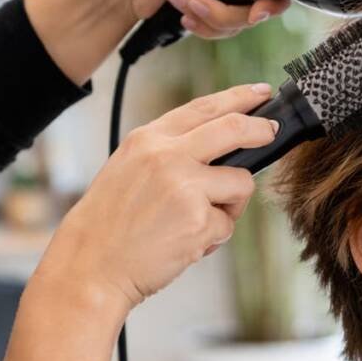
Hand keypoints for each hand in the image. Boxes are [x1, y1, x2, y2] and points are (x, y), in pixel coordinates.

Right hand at [32, 83, 278, 314]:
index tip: (259, 94)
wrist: (90, 266)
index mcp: (147, 140)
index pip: (202, 108)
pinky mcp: (198, 220)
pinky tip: (184, 245)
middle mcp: (166, 155)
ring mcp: (185, 186)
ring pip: (240, 183)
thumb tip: (215, 151)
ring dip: (230, 206)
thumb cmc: (107, 227)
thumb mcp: (128, 170)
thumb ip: (166, 154)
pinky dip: (212, 239)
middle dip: (261, 129)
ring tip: (197, 224)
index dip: (238, 98)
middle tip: (271, 132)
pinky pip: (227, 225)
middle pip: (234, 129)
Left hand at [100, 0, 290, 37]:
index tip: (256, 9)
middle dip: (228, 13)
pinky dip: (202, 25)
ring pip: (238, 21)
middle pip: (258, 3)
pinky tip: (183, 13)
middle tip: (203, 6)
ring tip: (181, 1)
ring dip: (208, 17)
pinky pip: (220, 29)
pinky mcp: (209, 7)